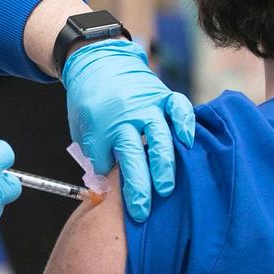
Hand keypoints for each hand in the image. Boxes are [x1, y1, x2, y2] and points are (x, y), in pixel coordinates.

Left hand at [62, 39, 194, 221]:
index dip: (110, 184)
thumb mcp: (83, 130)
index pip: (106, 161)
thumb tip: (106, 190)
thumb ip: (96, 156)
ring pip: (159, 136)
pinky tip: (189, 141)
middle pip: (133, 154)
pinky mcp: (163, 96)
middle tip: (142, 211)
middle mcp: (126, 116)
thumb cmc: (90, 103)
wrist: (98, 61)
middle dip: (138, 185)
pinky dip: (186, 123)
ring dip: (163, 164)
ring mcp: (147, 105)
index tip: (115, 205)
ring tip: (166, 189)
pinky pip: (178, 108)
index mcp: (102, 126)